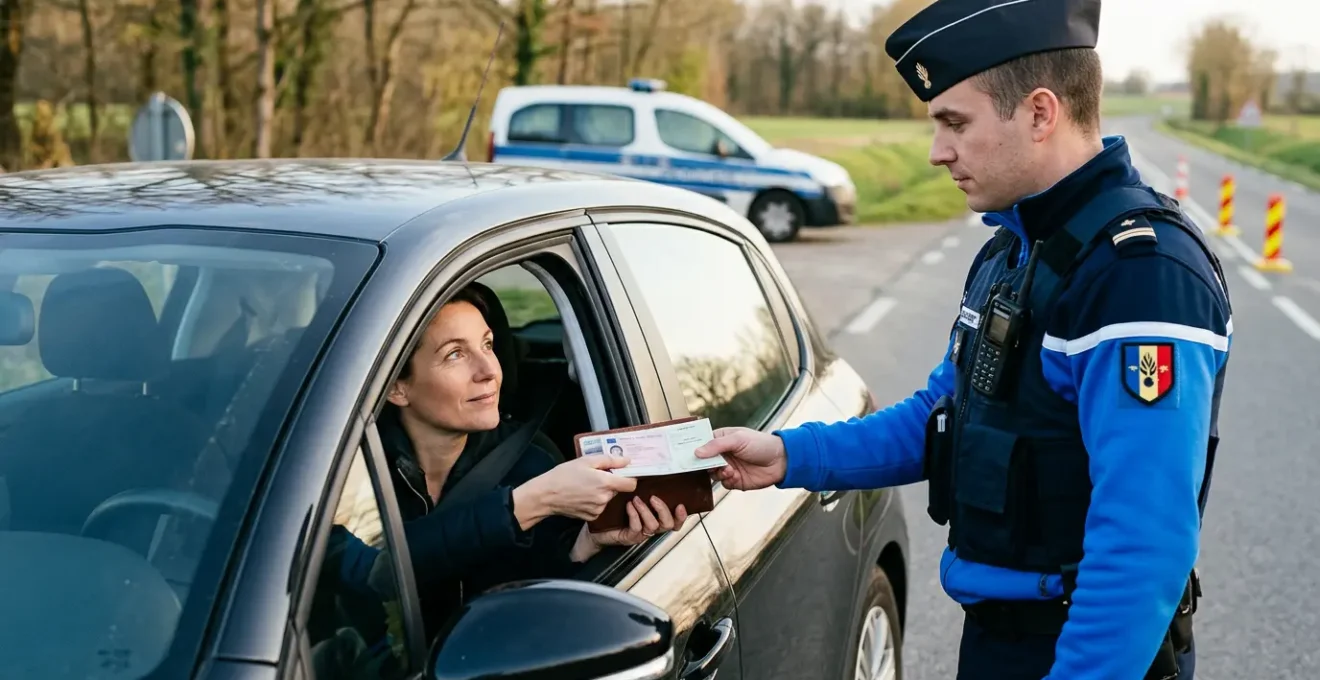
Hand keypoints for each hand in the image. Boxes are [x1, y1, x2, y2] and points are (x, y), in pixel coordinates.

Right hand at [515, 454, 638, 525]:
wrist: (546, 495)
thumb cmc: (563, 475)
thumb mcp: (586, 460)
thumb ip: (610, 460)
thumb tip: (627, 460)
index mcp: (605, 483)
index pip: (631, 484)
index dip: (628, 477)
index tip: (621, 473)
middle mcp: (604, 498)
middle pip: (618, 489)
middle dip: (611, 482)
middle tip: (595, 475)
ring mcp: (598, 509)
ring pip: (608, 498)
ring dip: (602, 492)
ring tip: (585, 485)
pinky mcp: (591, 516)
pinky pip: (599, 507)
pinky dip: (594, 501)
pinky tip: (582, 495)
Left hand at [590, 495, 688, 547]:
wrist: (596, 525)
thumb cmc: (615, 509)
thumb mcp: (632, 496)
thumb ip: (643, 489)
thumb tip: (649, 473)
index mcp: (656, 518)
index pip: (675, 521)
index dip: (681, 516)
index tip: (680, 505)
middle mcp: (651, 527)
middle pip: (668, 525)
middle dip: (663, 510)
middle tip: (654, 498)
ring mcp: (641, 534)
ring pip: (652, 526)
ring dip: (646, 511)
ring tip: (636, 499)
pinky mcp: (630, 537)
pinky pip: (637, 528)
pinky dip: (634, 515)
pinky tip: (628, 506)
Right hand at [694, 427, 787, 490]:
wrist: (781, 461)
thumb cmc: (761, 443)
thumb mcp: (738, 439)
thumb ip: (717, 445)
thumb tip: (697, 452)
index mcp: (721, 439)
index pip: (701, 443)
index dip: (693, 448)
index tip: (685, 454)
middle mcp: (722, 454)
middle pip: (703, 461)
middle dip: (704, 464)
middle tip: (708, 465)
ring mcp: (727, 468)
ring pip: (712, 474)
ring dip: (718, 473)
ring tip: (728, 470)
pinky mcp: (735, 481)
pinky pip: (723, 484)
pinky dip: (727, 480)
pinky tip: (735, 475)